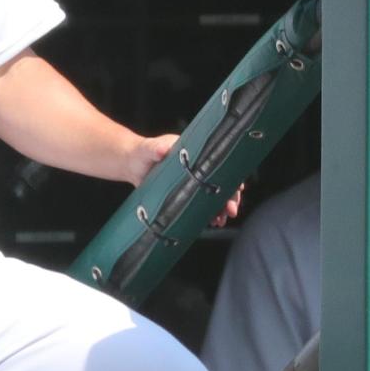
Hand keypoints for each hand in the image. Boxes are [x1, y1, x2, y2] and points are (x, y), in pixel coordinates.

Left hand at [125, 133, 243, 226]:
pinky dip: (209, 212)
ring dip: (221, 208)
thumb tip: (162, 150)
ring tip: (220, 220)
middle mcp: (199, 167)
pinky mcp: (185, 193)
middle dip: (229, 197)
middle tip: (230, 211)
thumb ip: (156, 149)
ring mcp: (193, 181)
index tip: (237, 188)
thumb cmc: (142, 152)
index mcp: (196, 152)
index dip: (232, 176)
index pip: (220, 163)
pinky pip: (202, 203)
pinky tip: (211, 221)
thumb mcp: (149, 149)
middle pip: (222, 181)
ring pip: (215, 195)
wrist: (132, 164)